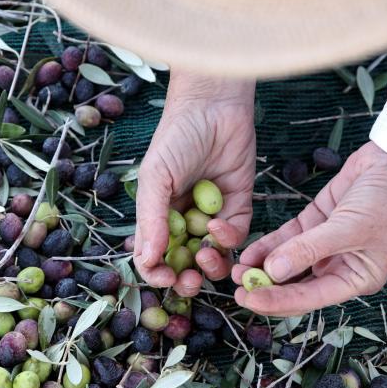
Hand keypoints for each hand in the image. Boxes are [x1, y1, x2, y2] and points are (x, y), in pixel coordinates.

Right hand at [134, 72, 255, 295]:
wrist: (213, 105)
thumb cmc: (175, 137)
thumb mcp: (155, 177)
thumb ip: (151, 218)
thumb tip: (146, 259)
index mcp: (158, 215)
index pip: (154, 256)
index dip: (157, 273)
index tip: (164, 278)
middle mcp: (185, 219)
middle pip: (186, 263)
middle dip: (187, 279)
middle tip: (190, 282)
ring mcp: (213, 214)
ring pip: (214, 255)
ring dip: (210, 263)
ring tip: (205, 255)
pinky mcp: (240, 205)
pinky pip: (237, 234)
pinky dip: (229, 237)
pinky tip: (219, 225)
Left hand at [231, 142, 386, 314]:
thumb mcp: (349, 228)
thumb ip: (309, 249)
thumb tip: (273, 271)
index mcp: (355, 279)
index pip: (309, 298)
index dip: (277, 301)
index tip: (248, 299)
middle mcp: (339, 266)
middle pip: (295, 285)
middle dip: (266, 287)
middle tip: (236, 288)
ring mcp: (325, 244)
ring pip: (287, 262)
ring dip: (262, 267)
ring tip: (235, 270)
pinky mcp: (316, 221)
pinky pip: (287, 239)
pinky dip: (268, 245)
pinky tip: (248, 251)